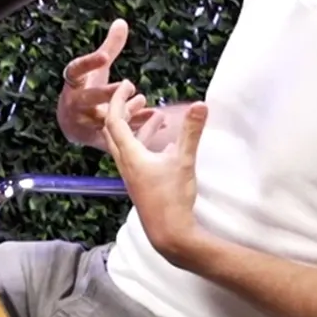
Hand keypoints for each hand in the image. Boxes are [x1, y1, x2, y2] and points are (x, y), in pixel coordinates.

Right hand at [57, 19, 133, 149]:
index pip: (76, 71)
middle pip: (88, 99)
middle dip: (105, 93)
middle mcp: (75, 104)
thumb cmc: (85, 90)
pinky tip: (156, 118)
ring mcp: (84, 123)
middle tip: (125, 85)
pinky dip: (136, 126)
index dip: (89, 63)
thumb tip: (122, 22)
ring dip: (124, 111)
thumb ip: (108, 48)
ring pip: (104, 118)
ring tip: (142, 100)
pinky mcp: (96, 138)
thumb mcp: (94, 70)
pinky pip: (117, 133)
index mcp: (73, 84)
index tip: (105, 56)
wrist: (70, 125)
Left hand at [101, 82, 208, 263]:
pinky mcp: (140, 182)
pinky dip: (146, 142)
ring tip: (154, 113)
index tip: (126, 83)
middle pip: (115, 130)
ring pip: (127, 143)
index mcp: (130, 155)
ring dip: (137, 126)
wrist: (168, 233)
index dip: (119, 99)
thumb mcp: (184, 161)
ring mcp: (131, 174)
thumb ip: (191, 132)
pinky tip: (165, 141)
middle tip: (136, 94)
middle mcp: (125, 163)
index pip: (115, 120)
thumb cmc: (172, 198)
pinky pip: (138, 156)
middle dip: (123, 109)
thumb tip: (201, 105)